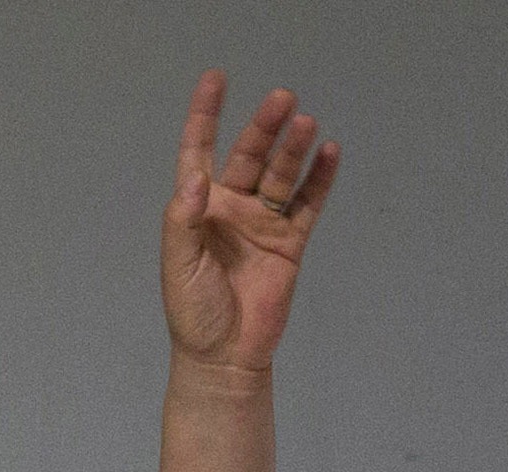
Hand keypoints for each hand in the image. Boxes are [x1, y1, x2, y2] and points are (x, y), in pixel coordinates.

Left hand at [158, 73, 339, 377]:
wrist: (225, 357)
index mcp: (199, 207)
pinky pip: (306, 204)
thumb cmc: (193, 313)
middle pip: (249, 155)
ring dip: (293, 149)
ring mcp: (262, 223)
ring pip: (280, 175)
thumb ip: (183, 219)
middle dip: (265, 126)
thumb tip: (196, 178)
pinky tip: (329, 153)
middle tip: (283, 99)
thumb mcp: (178, 264)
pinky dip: (318, 180)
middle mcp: (231, 207)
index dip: (206, 114)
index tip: (216, 79)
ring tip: (306, 124)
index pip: (200, 149)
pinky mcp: (289, 243)